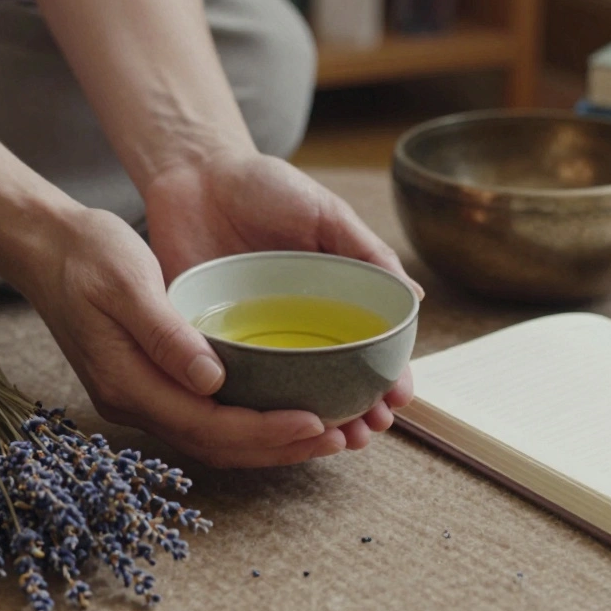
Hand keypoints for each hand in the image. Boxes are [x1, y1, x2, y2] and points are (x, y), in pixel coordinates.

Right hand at [20, 207, 346, 467]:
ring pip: (209, 440)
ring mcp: (136, 398)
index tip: (316, 422)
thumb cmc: (87, 256)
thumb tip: (211, 381)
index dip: (265, 431)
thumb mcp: (129, 283)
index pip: (208, 425)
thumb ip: (166, 334)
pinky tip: (276, 412)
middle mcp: (132, 401)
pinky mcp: (144, 385)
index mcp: (128, 382)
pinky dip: (243, 425)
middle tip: (338, 438)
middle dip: (277, 447)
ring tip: (321, 435)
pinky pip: (201, 421)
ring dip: (264, 443)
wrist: (46, 247)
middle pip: (215, 445)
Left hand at [143, 150, 422, 449]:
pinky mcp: (209, 339)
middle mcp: (296, 324)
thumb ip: (365, 250)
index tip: (399, 399)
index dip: (389, 377)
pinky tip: (268, 426)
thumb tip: (416, 299)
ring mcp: (254, 336)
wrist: (195, 171)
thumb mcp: (322, 212)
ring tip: (334, 439)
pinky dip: (252, 408)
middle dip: (359, 411)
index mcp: (330, 297)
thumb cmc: (263, 186)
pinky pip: (233, 381)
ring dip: (314, 422)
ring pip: (290, 393)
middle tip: (369, 430)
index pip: (370, 348)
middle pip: (336, 381)